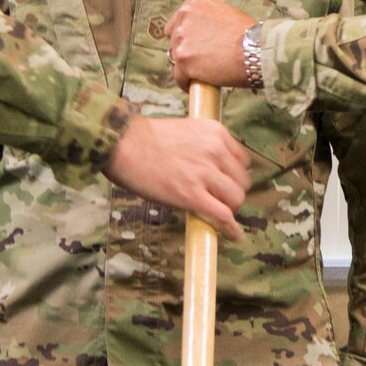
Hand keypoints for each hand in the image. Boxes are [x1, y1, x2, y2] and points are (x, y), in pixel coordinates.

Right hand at [104, 116, 250, 239]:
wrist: (123, 144)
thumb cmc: (144, 138)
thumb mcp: (185, 131)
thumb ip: (203, 147)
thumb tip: (210, 171)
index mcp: (215, 132)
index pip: (242, 160)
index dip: (234, 175)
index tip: (227, 183)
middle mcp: (216, 151)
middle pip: (242, 181)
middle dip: (232, 192)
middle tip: (219, 199)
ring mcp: (205, 173)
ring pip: (235, 199)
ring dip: (228, 208)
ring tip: (218, 213)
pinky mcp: (192, 195)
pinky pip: (223, 215)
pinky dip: (230, 228)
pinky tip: (233, 234)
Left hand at [166, 0, 254, 89]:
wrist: (256, 50)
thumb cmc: (249, 34)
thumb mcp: (228, 13)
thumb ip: (209, 18)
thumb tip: (204, 30)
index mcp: (194, 1)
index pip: (178, 20)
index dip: (187, 34)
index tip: (196, 43)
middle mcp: (184, 16)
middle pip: (173, 38)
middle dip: (186, 48)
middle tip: (203, 58)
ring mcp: (181, 38)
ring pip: (175, 58)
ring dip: (186, 65)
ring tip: (203, 72)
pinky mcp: (183, 60)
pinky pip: (178, 76)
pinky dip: (186, 82)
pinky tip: (197, 84)